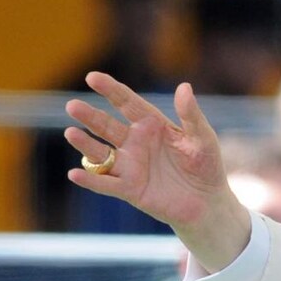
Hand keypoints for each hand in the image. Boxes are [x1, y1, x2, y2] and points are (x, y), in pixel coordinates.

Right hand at [64, 73, 251, 270]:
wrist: (208, 203)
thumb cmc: (206, 166)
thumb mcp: (202, 138)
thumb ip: (191, 115)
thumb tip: (184, 86)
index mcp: (151, 125)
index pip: (127, 103)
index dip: (110, 90)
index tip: (92, 77)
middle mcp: (135, 143)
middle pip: (106, 126)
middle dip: (90, 116)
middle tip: (72, 106)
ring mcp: (129, 166)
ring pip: (101, 153)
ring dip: (85, 144)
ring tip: (71, 133)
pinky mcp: (129, 189)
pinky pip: (106, 183)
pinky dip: (91, 180)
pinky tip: (74, 173)